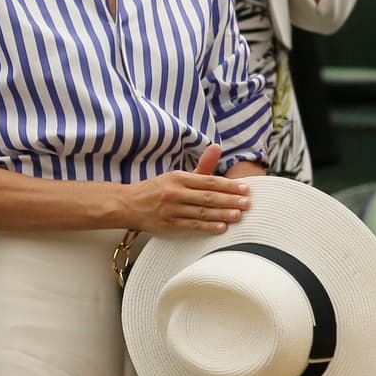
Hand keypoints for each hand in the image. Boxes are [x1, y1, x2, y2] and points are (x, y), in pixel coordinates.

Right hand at [122, 144, 251, 234]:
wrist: (128, 204)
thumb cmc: (157, 189)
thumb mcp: (177, 175)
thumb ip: (201, 166)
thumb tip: (216, 147)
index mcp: (178, 178)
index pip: (208, 181)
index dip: (228, 185)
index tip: (245, 188)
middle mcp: (175, 192)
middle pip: (207, 196)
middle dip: (230, 200)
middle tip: (248, 203)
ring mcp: (171, 209)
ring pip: (202, 212)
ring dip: (222, 214)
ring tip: (239, 215)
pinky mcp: (168, 224)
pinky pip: (192, 225)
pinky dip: (208, 226)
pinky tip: (222, 227)